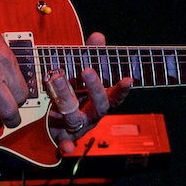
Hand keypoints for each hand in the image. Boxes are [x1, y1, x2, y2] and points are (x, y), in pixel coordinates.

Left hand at [48, 32, 132, 154]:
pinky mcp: (62, 138)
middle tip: (86, 70)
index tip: (129, 79)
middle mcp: (92, 115)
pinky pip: (64, 144)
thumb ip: (91, 56)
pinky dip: (66, 147)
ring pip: (75, 117)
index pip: (114, 95)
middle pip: (98, 105)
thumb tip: (98, 36)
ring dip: (67, 99)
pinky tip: (66, 149)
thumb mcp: (83, 74)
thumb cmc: (75, 96)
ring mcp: (78, 127)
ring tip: (57, 79)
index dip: (122, 88)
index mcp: (99, 100)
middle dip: (94, 88)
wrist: (57, 127)